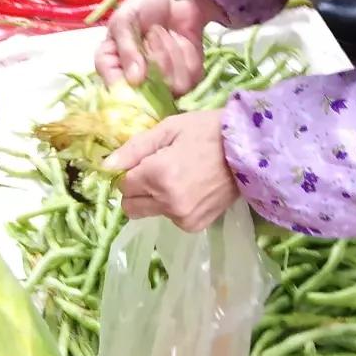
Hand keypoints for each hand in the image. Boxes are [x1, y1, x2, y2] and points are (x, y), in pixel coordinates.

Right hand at [97, 0, 217, 93]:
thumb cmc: (142, 6)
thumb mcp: (125, 20)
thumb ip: (126, 49)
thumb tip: (134, 81)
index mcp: (112, 68)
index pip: (116, 93)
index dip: (129, 89)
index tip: (139, 76)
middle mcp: (138, 82)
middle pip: (150, 91)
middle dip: (155, 57)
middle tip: (152, 31)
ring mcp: (164, 82)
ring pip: (174, 85)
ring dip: (172, 51)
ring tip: (166, 32)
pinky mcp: (188, 77)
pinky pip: (192, 76)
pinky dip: (188, 53)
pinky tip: (181, 39)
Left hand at [108, 110, 238, 230]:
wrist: (249, 151)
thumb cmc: (208, 131)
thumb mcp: (169, 129)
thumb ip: (134, 148)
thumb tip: (107, 166)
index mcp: (157, 175)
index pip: (123, 185)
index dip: (129, 171)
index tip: (144, 160)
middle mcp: (167, 202)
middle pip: (130, 206)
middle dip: (136, 190)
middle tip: (156, 170)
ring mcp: (183, 218)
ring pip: (149, 213)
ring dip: (154, 199)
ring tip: (178, 177)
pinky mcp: (196, 226)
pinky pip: (170, 219)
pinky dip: (172, 206)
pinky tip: (190, 188)